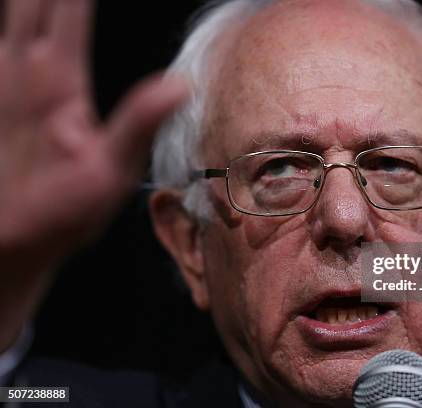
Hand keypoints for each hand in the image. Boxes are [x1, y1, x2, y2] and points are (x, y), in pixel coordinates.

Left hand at [0, 0, 187, 267]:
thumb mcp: (111, 174)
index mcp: (55, 78)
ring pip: (7, 7)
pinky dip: (11, 15)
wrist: (6, 236)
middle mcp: (17, 63)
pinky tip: (17, 12)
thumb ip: (140, 124)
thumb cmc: (61, 208)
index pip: (68, 4)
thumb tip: (179, 83)